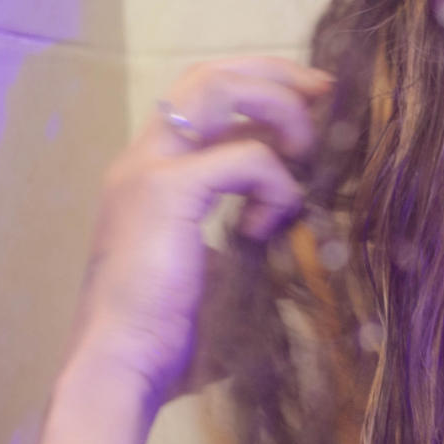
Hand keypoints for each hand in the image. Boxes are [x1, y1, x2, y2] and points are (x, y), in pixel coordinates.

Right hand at [63, 55, 332, 411]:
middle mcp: (141, 160)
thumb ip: (241, 244)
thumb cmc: (163, 345)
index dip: (258, 87)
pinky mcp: (166, 191)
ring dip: (277, 109)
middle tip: (325, 90)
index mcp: (148, 178)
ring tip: (306, 153)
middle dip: (274, 74)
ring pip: (218, 89)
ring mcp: (148, 171)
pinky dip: (274, 182)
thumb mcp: (214, 278)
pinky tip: (268, 225)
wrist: (119, 369)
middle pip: (209, 74)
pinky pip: (244, 156)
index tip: (311, 102)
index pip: (200, 99)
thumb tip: (292, 240)